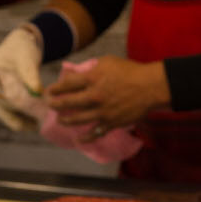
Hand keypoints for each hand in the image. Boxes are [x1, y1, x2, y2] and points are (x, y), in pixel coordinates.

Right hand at [0, 26, 43, 130]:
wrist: (24, 43)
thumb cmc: (22, 48)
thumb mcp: (26, 58)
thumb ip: (31, 74)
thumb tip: (37, 91)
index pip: (4, 107)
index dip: (21, 114)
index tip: (40, 118)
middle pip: (10, 115)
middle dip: (28, 119)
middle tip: (48, 121)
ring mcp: (0, 98)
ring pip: (16, 117)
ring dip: (31, 119)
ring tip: (49, 119)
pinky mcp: (10, 100)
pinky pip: (20, 114)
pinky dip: (32, 115)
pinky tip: (46, 115)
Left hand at [46, 56, 169, 139]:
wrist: (150, 87)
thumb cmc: (130, 72)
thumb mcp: (108, 62)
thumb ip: (91, 68)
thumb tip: (77, 74)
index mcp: (93, 79)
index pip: (67, 84)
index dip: (55, 89)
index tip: (49, 91)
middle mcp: (94, 96)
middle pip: (68, 103)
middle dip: (55, 105)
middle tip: (50, 105)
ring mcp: (102, 112)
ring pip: (77, 120)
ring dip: (66, 121)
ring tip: (60, 120)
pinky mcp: (111, 123)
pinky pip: (94, 133)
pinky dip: (85, 138)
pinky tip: (78, 140)